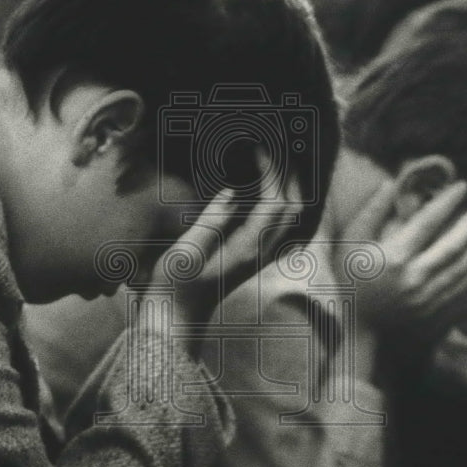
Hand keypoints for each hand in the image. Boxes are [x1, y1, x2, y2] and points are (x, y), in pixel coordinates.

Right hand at [146, 149, 303, 327]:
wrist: (176, 318)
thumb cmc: (175, 284)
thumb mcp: (186, 250)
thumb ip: (211, 221)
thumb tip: (231, 191)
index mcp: (246, 249)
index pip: (273, 203)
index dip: (271, 172)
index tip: (258, 148)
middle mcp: (260, 253)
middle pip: (292, 209)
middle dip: (289, 176)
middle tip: (274, 149)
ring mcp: (260, 257)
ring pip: (290, 219)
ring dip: (289, 188)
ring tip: (275, 163)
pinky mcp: (254, 258)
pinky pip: (280, 226)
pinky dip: (282, 203)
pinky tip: (268, 190)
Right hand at [348, 179, 466, 355]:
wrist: (354, 331)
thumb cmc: (348, 281)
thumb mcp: (349, 243)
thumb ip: (370, 212)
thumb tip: (391, 183)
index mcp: (394, 258)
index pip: (429, 222)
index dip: (448, 201)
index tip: (462, 186)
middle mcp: (415, 279)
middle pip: (455, 245)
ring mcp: (429, 301)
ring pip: (466, 269)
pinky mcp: (437, 316)